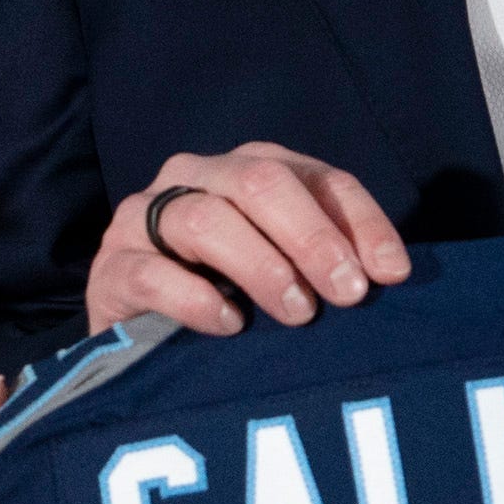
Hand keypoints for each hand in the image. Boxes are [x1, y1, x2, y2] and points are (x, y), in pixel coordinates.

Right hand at [86, 144, 412, 335]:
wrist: (134, 334)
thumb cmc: (226, 297)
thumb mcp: (285, 272)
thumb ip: (328, 263)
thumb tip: (388, 276)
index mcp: (251, 169)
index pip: (318, 178)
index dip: (360, 221)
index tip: (391, 273)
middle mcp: (198, 176)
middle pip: (261, 182)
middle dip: (312, 237)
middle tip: (347, 293)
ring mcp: (146, 217)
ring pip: (207, 218)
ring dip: (261, 264)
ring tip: (298, 312)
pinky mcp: (112, 267)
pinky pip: (151, 273)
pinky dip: (195, 298)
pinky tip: (229, 324)